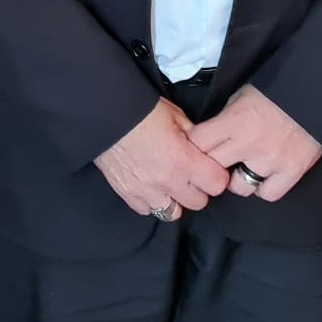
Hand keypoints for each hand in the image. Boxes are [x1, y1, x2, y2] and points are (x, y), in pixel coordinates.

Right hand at [94, 99, 230, 217]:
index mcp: (182, 160)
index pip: (217, 184)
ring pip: (174, 212)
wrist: (104, 112)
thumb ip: (193, 135)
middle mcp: (166, 181)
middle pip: (199, 202)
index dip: (216, 174)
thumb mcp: (175, 114)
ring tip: (168, 181)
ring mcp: (145, 191)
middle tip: (189, 172)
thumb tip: (203, 147)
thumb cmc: (139, 109)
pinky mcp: (127, 193)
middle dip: (198, 187)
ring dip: (174, 198)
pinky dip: (151, 200)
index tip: (211, 167)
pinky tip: (149, 184)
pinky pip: (147, 209)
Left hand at [188, 85, 321, 201]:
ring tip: (241, 169)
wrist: (312, 95)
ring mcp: (271, 161)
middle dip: (210, 165)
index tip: (193, 149)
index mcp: (233, 121)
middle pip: (213, 167)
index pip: (198, 143)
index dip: (192, 147)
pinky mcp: (292, 172)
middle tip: (214, 163)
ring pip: (239, 187)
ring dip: (236, 180)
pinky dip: (263, 188)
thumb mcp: (239, 98)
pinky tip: (263, 176)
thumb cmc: (272, 93)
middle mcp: (249, 144)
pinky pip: (268, 194)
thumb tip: (205, 138)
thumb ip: (222, 120)